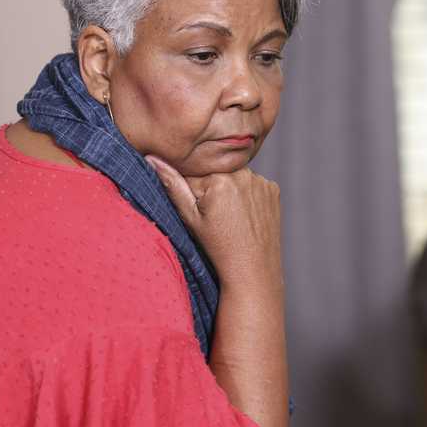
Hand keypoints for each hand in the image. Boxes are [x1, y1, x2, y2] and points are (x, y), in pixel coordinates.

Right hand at [145, 155, 282, 284]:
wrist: (252, 268)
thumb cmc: (217, 246)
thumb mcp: (190, 217)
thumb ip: (172, 185)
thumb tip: (153, 158)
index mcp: (219, 178)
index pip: (194, 173)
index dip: (193, 193)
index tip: (201, 212)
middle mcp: (243, 173)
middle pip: (216, 174)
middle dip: (212, 190)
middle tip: (218, 217)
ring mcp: (261, 181)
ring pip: (235, 178)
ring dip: (231, 191)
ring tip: (232, 218)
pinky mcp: (273, 189)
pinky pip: (253, 185)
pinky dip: (249, 195)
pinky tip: (246, 215)